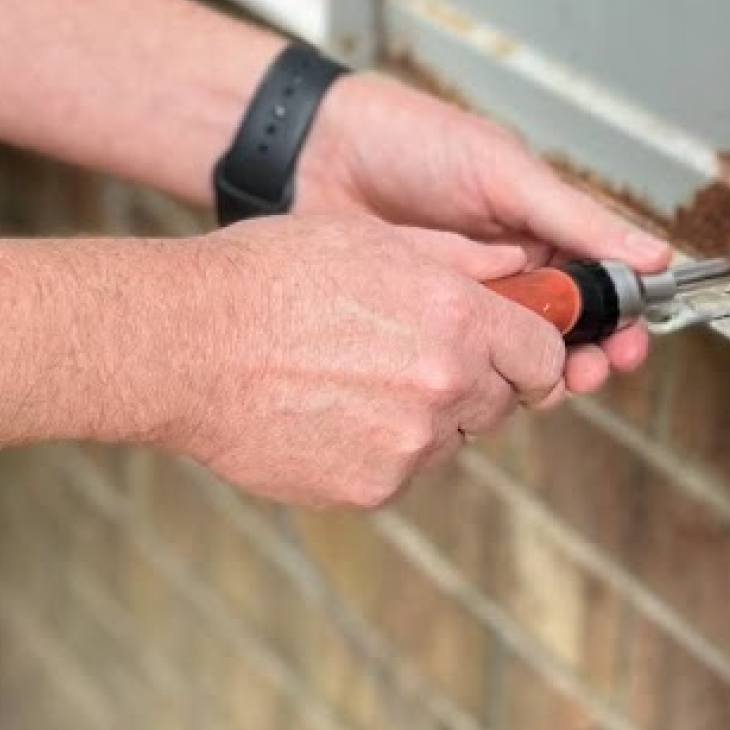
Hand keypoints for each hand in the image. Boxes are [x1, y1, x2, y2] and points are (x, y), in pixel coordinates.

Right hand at [162, 216, 577, 509]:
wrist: (184, 344)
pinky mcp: (371, 489)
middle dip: (472, 379)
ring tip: (350, 376)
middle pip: (500, 401)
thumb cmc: (266, 276)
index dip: (530, 349)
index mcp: (454, 317)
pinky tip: (326, 410)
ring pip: (449, 438)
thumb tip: (519, 265)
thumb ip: (459, 260)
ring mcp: (409, 446)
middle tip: (408, 353)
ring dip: (422, 416)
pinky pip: (400, 470)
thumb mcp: (370, 239)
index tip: (512, 347)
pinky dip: (376, 449)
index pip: (544, 355)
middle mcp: (443, 386)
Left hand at [286, 70, 673, 393]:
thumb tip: (654, 254)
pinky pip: (456, 363)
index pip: (597, 288)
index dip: (617, 322)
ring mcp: (463, 306)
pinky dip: (474, 378)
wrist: (316, 150)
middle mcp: (509, 273)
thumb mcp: (502, 171)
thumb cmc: (410, 140)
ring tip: (540, 383)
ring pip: (512, 357)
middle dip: (583, 360)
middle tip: (585, 373)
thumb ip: (573, 216)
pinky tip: (478, 383)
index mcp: (540, 231)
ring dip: (532, 376)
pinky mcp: (417, 330)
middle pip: (564, 334)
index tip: (627, 348)